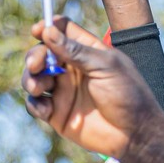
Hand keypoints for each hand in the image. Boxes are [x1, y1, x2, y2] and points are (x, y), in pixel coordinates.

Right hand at [21, 18, 162, 159]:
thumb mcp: (105, 66)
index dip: (48, 28)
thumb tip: (48, 32)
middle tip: (36, 65)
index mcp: (86, 52)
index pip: (62, 32)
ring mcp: (63, 91)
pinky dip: (34, 104)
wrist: (134, 134)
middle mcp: (72, 69)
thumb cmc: (127, 94)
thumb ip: (76, 50)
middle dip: (35, 57)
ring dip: (30, 80)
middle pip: (42, 54)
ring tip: (37, 88)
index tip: (38, 30)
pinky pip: (35, 105)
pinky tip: (46, 109)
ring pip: (34, 78)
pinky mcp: (57, 114)